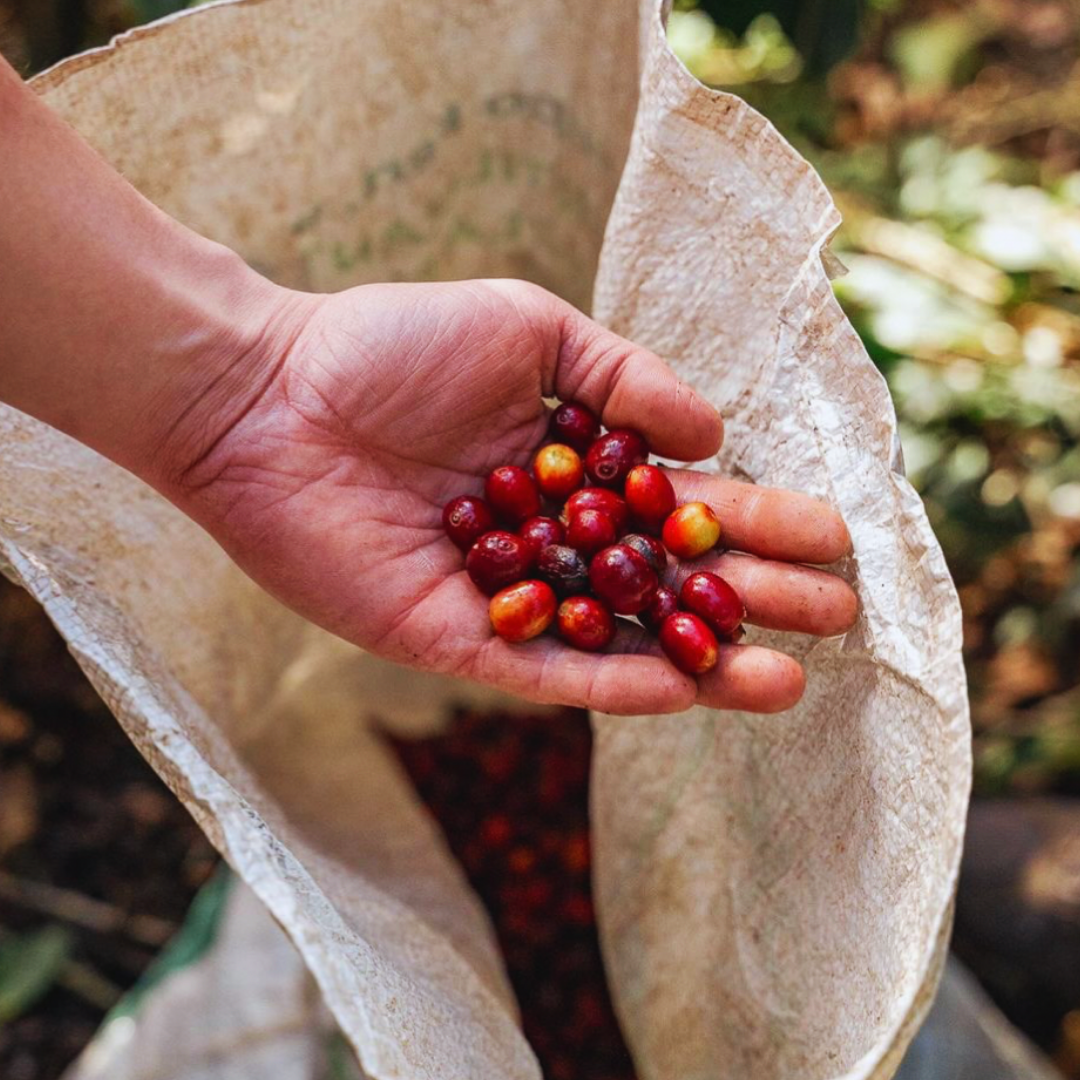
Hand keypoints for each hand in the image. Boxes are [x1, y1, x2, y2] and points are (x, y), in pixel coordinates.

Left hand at [163, 278, 856, 715]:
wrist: (269, 395)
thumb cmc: (391, 345)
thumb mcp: (529, 330)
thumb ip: (624, 378)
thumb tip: (712, 436)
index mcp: (575, 468)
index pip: (684, 505)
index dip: (758, 520)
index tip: (834, 534)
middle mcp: (555, 540)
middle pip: (669, 581)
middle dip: (754, 596)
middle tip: (836, 613)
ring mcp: (511, 596)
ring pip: (622, 640)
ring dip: (704, 660)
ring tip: (787, 677)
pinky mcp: (459, 639)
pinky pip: (547, 670)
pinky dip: (614, 682)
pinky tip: (684, 688)